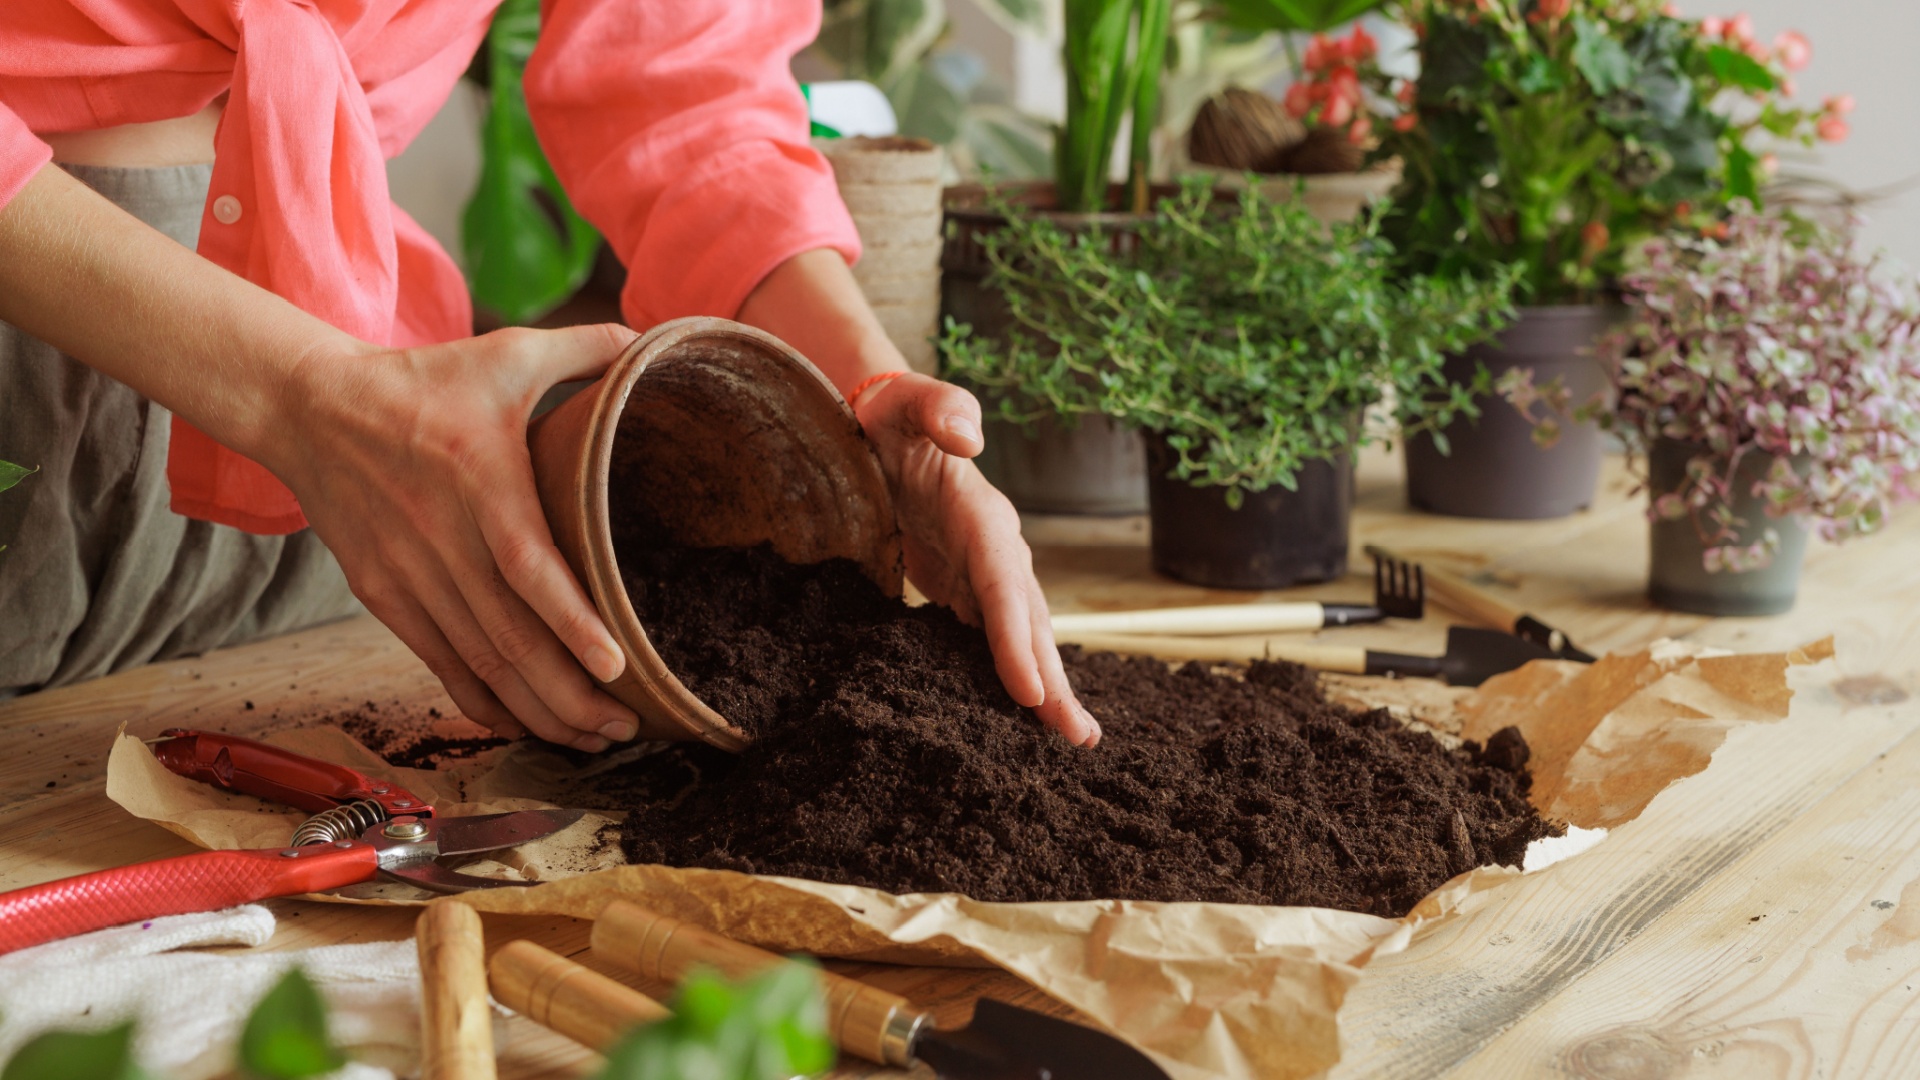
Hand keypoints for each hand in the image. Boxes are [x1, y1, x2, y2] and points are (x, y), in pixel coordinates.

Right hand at [256, 324, 642, 750]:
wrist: (311, 409)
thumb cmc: (423, 381)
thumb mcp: (505, 352)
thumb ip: (583, 349)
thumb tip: (649, 339)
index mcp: (481, 480)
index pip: (530, 566)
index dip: (573, 623)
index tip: (617, 666)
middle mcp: (444, 540)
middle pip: (512, 639)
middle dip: (572, 695)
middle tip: (628, 728)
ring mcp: (411, 577)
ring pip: (481, 664)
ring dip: (539, 711)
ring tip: (594, 739)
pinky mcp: (387, 598)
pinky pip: (443, 665)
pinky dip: (487, 703)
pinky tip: (528, 726)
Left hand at [854, 375, 1100, 745]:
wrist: (884, 424)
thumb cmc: (895, 413)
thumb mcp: (908, 400)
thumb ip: (940, 408)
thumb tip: (971, 437)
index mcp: (985, 516)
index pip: (1005, 586)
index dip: (1017, 639)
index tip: (1031, 692)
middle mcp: (995, 551)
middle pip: (1029, 624)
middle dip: (1053, 683)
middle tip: (1079, 740)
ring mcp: (982, 573)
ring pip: (1020, 640)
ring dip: (1043, 690)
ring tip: (1068, 739)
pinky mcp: (961, 588)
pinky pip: (988, 640)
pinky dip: (1006, 679)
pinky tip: (1012, 718)